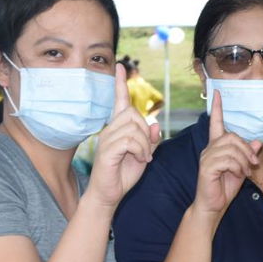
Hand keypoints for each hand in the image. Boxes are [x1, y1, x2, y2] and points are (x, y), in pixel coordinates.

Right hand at [87, 69, 160, 207]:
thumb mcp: (143, 156)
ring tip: (143, 158)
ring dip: (145, 145)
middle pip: (134, 114)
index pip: (119, 101)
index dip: (120, 84)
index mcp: (118, 129)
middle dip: (146, 132)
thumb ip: (150, 141)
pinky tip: (140, 161)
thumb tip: (155, 124)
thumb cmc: (123, 175)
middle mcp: (109, 130)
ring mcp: (107, 139)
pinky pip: (131, 141)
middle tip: (146, 152)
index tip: (120, 66)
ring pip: (135, 127)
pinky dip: (141, 151)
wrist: (108, 195)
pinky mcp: (107, 151)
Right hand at [193, 90, 258, 216]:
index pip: (215, 122)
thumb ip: (248, 155)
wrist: (213, 206)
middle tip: (253, 163)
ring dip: (244, 161)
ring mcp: (207, 157)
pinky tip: (238, 175)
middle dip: (247, 149)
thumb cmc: (225, 187)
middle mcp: (209, 149)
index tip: (217, 92)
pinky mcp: (207, 167)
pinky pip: (227, 160)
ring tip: (245, 172)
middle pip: (232, 137)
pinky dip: (237, 167)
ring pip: (231, 148)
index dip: (217, 108)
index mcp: (216, 146)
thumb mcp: (241, 169)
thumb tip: (257, 141)